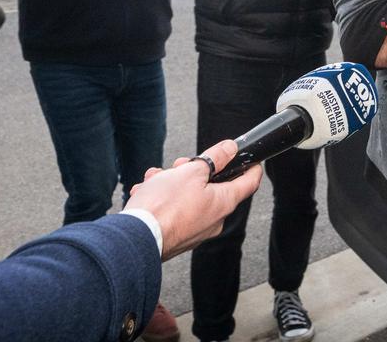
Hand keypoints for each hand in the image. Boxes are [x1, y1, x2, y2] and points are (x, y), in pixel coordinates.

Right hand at [125, 139, 261, 259]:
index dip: (251, 167)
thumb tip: (230, 148)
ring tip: (155, 180)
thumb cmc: (163, 207)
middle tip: (178, 166)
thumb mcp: (191, 171)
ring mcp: (195, 230)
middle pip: (213, 187)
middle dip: (194, 171)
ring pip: (189, 197)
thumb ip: (214, 158)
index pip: (249, 183)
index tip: (252, 160)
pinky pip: (175, 211)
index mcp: (223, 203)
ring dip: (172, 184)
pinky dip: (162, 199)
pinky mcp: (177, 236)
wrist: (134, 238)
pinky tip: (146, 194)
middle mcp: (214, 220)